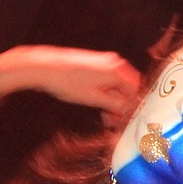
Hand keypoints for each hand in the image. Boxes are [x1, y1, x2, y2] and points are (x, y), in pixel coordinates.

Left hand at [0, 47, 140, 124]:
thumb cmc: (68, 82)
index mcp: (118, 71)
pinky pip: (108, 80)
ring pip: (118, 85)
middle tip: (113, 121)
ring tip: (104, 116)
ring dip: (114, 101)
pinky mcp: (95, 63)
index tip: (125, 121)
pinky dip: (106, 93)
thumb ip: (117, 105)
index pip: (137, 91)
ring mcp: (105, 62)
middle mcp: (115, 63)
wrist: (45, 66)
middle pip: (128, 87)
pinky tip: (98, 104)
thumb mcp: (95, 98)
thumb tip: (130, 111)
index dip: (133, 108)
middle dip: (123, 105)